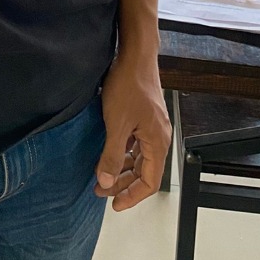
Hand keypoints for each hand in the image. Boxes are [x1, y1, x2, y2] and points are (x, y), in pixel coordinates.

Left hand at [94, 50, 170, 211]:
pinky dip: (123, 153)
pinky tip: (108, 153)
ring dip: (122, 168)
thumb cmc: (129, 85)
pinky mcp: (143, 116)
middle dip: (123, 184)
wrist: (134, 54)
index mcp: (157, 142)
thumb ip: (112, 155)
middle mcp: (158, 137)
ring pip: (139, 158)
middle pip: (145, 171)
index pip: (150, 182)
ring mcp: (151, 126)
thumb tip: (106, 182)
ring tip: (101, 175)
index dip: (132, 196)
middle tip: (101, 190)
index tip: (114, 204)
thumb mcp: (116, 124)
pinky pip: (135, 144)